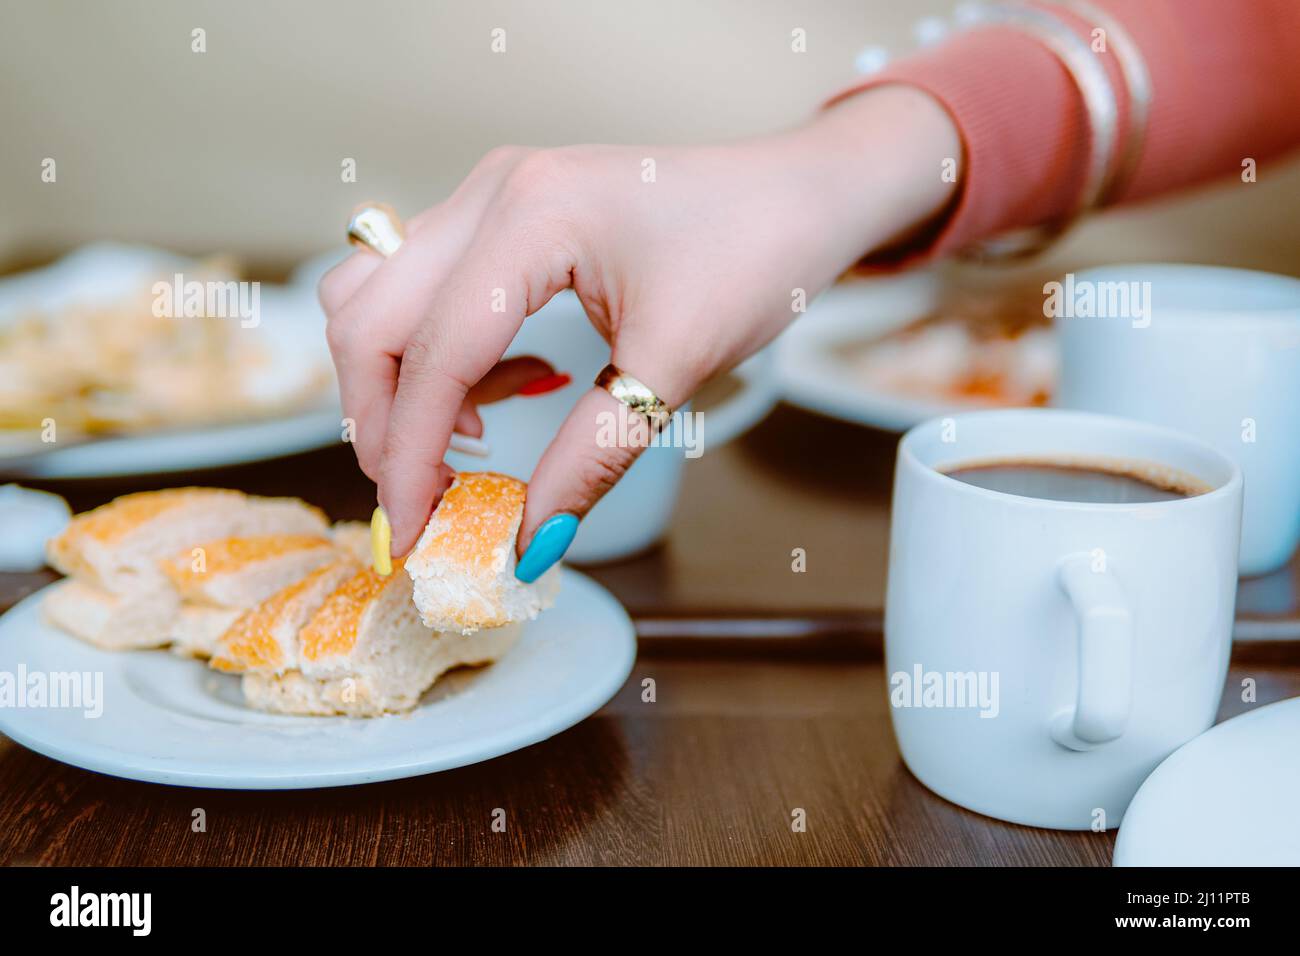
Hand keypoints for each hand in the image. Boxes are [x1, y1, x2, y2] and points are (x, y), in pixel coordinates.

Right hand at [319, 86, 958, 574]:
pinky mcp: (502, 215)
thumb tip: (526, 541)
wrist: (801, 196)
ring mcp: (491, 196)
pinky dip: (438, 354)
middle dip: (384, 423)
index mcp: (532, 215)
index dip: (411, 457)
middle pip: (370, 318)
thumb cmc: (756, 254)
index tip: (413, 535)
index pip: (433, 353)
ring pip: (379, 297)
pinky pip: (425, 288)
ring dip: (402, 384)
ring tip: (476, 441)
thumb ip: (591, 456)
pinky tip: (507, 388)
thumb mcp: (673, 366)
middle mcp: (492, 192)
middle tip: (425, 501)